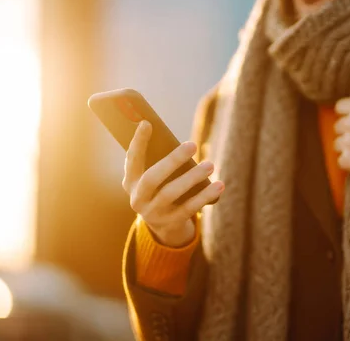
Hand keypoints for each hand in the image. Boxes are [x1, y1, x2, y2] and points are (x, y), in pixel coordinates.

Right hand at [122, 121, 224, 246]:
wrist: (164, 226)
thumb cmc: (161, 190)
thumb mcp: (153, 177)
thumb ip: (157, 159)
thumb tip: (172, 136)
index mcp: (130, 182)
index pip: (132, 160)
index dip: (138, 142)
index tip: (147, 123)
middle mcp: (138, 199)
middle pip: (152, 178)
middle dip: (172, 160)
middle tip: (193, 145)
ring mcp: (153, 213)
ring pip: (171, 193)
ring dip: (192, 177)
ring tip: (210, 165)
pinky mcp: (171, 222)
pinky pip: (189, 208)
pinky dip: (205, 196)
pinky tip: (219, 185)